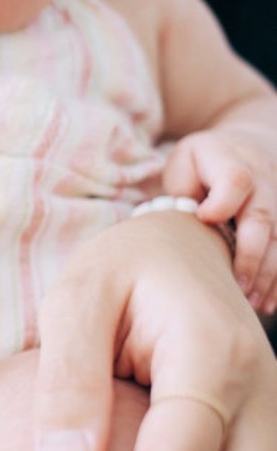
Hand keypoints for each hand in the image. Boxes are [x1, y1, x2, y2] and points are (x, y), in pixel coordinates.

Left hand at [164, 128, 276, 310]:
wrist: (242, 147)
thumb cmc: (200, 166)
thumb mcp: (185, 165)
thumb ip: (183, 189)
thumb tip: (190, 224)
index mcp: (229, 161)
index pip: (235, 180)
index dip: (224, 202)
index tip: (206, 218)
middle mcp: (263, 178)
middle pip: (263, 217)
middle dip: (250, 256)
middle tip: (236, 287)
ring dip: (269, 274)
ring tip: (251, 302)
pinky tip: (266, 303)